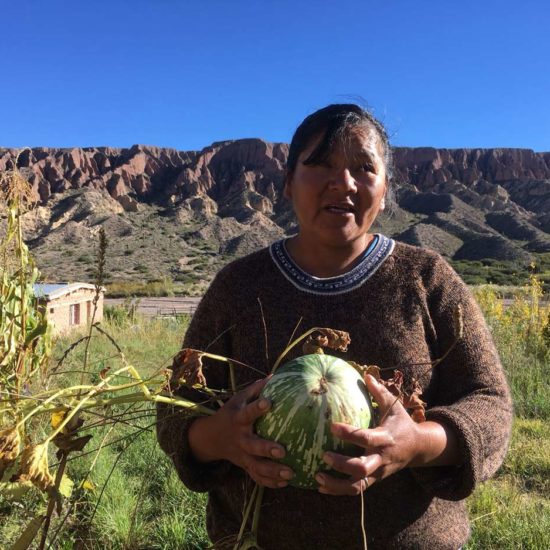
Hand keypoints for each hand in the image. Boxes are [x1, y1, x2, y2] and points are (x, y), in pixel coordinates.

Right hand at [188, 377, 293, 488]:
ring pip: (256, 467)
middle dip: (266, 449)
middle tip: (282, 451)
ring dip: (272, 472)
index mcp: (238, 419)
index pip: (247, 413)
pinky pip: (256, 477)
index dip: (256, 408)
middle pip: (253, 446)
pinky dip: (269, 482)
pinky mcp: (245, 466)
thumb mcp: (239, 398)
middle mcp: (240, 439)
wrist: (212, 438)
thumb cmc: (232, 412)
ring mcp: (242, 455)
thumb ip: (256, 389)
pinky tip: (285, 483)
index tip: (268, 402)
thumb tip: (275, 375)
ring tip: (290, 473)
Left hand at [315, 374, 423, 495]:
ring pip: (357, 485)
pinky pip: (356, 490)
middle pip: (362, 467)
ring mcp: (378, 472)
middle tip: (323, 455)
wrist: (419, 448)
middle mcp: (382, 458)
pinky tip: (321, 487)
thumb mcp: (394, 406)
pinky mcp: (375, 480)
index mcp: (385, 438)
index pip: (366, 438)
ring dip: (336, 484)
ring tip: (316, 477)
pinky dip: (338, 490)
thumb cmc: (401, 423)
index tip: (332, 426)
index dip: (349, 433)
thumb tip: (366, 374)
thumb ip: (379, 392)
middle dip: (341, 464)